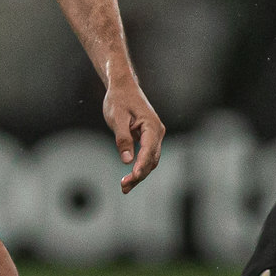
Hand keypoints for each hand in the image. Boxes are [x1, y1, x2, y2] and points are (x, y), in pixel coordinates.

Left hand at [103, 77, 164, 193]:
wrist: (123, 87)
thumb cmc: (119, 100)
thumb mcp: (117, 118)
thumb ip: (122, 138)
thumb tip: (127, 160)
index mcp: (152, 125)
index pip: (149, 150)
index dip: (141, 165)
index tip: (133, 177)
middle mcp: (158, 132)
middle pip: (152, 159)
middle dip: (139, 175)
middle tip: (124, 187)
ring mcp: (155, 136)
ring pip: (151, 160)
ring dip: (139, 174)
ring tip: (124, 187)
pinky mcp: (149, 138)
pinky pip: (147, 156)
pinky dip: (139, 167)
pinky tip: (130, 178)